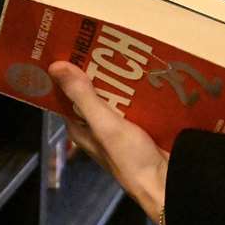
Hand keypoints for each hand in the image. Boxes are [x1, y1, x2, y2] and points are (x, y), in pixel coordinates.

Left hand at [49, 61, 169, 224]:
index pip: (67, 97)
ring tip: (126, 49)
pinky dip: (140, 90)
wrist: (169, 184)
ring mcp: (122, 130)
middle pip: (94, 94)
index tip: (70, 48)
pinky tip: (148, 73)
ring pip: (117, 98)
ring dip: (121, 79)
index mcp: (82, 130)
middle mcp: (99, 129)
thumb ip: (82, 96)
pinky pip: (138, 104)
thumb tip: (55, 66)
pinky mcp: (144, 129)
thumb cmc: (131, 159)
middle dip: (98, 71)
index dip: (66, 75)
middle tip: (103, 40)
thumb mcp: (104, 124)